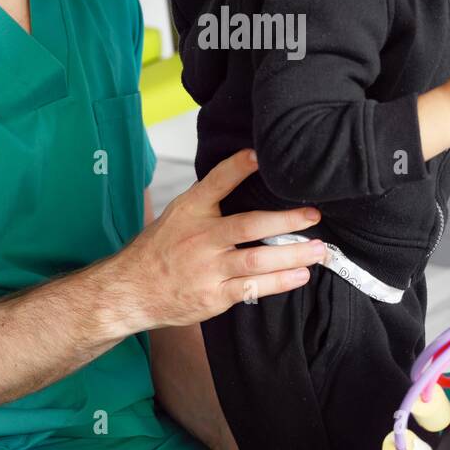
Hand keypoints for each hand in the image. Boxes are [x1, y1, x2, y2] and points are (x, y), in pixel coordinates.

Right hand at [110, 149, 326, 330]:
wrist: (131, 290)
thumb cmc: (159, 250)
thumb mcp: (178, 214)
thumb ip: (209, 198)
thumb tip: (244, 171)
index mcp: (191, 210)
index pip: (217, 182)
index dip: (238, 167)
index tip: (259, 154)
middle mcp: (200, 237)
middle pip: (248, 225)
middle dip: (285, 220)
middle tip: (313, 215)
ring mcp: (208, 268)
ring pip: (256, 260)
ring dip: (292, 254)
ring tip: (318, 250)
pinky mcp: (214, 295)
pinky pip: (252, 289)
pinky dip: (279, 282)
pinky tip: (299, 276)